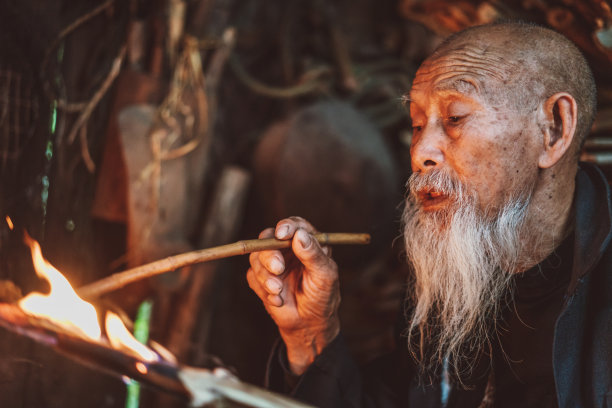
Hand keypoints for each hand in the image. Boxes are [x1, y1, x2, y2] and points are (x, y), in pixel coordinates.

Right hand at [247, 217, 340, 374]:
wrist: (309, 324)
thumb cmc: (322, 296)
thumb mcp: (325, 275)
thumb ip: (313, 255)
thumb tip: (300, 235)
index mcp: (306, 242)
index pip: (295, 225)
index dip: (287, 226)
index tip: (282, 233)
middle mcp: (287, 249)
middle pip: (268, 238)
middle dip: (269, 253)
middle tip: (278, 268)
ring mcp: (272, 263)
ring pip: (256, 257)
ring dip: (265, 276)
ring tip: (279, 292)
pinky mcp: (260, 279)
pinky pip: (252, 277)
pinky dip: (263, 289)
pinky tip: (278, 300)